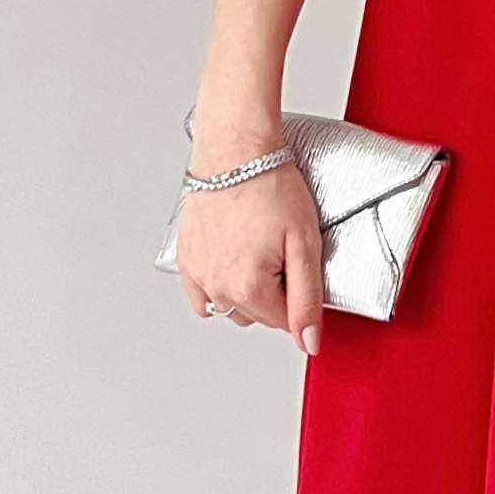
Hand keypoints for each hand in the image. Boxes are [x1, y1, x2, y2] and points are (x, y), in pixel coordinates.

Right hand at [177, 155, 327, 353]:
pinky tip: (232, 259)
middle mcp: (217, 287)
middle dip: (274, 292)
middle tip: (279, 250)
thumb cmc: (271, 187)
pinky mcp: (185, 259)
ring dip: (246, 290)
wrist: (235, 151)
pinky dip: (218, 286)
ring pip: (230, 306)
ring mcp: (197, 274)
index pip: (284, 322)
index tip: (295, 261)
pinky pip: (202, 295)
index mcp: (249, 288)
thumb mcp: (304, 244)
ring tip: (256, 249)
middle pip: (258, 315)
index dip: (297, 293)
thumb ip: (307, 300)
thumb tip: (308, 342)